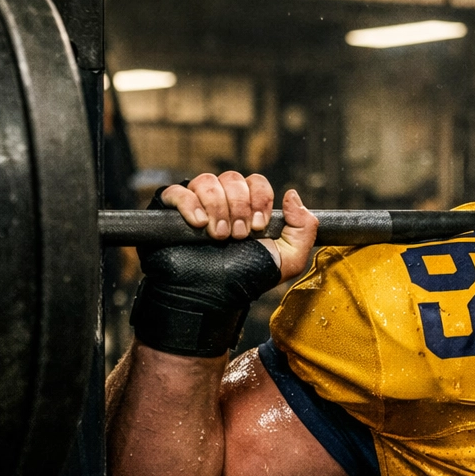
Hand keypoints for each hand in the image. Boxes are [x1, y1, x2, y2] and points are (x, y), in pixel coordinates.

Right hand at [161, 172, 318, 281]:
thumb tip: (292, 194)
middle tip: (239, 235)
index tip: (259, 227)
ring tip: (219, 236)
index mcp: (248, 207)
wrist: (210, 297)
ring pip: (206, 181)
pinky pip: (177, 192)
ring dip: (218, 208)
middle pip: (233, 178)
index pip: (256, 182)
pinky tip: (199, 224)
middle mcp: (222, 201)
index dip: (260, 199)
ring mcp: (196, 204)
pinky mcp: (170, 212)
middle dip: (240, 207)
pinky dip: (190, 204)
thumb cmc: (246, 278)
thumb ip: (304, 228)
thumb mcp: (288, 258)